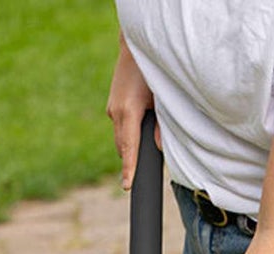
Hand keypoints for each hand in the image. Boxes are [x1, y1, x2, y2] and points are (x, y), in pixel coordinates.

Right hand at [106, 33, 159, 189]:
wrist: (134, 46)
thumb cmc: (152, 70)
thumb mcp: (162, 97)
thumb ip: (161, 124)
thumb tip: (159, 147)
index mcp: (129, 112)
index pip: (129, 149)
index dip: (129, 169)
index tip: (127, 186)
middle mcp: (116, 112)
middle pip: (123, 148)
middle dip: (130, 160)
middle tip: (137, 176)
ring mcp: (112, 109)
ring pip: (121, 138)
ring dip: (130, 146)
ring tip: (141, 149)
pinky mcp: (112, 105)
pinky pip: (120, 127)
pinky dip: (128, 133)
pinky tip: (139, 128)